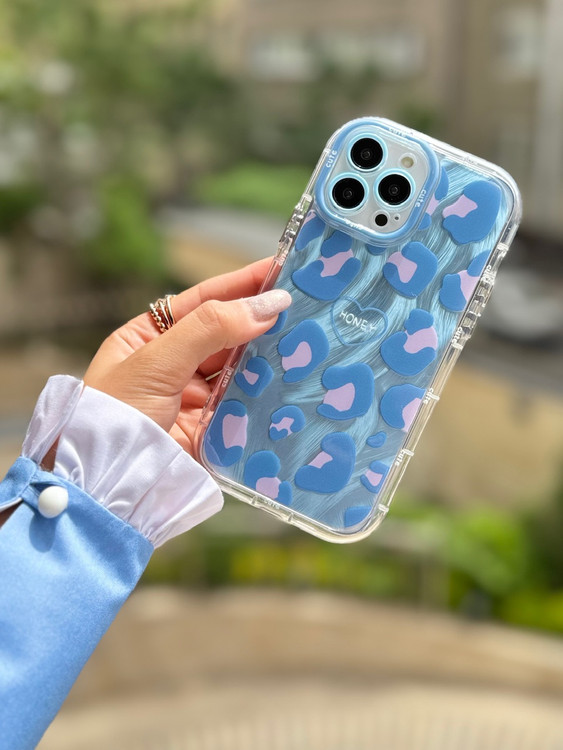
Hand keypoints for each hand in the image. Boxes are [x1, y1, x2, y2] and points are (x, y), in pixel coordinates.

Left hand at [83, 258, 290, 454]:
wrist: (105, 484)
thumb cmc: (112, 415)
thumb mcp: (156, 362)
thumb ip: (210, 329)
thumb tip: (266, 306)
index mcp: (151, 338)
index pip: (203, 302)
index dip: (242, 285)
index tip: (280, 270)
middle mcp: (175, 365)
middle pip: (227, 335)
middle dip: (263, 322)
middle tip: (304, 306)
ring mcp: (194, 398)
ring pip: (241, 370)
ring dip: (270, 358)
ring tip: (307, 340)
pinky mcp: (212, 429)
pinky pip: (246, 406)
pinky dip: (267, 395)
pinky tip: (292, 380)